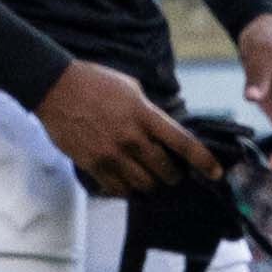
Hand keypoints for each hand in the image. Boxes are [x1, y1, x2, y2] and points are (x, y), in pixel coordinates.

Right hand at [40, 61, 216, 192]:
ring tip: (148, 177)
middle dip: (173, 175)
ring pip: (144, 184)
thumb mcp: (130, 87)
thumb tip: (162, 129)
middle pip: (165, 170)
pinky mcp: (93, 164)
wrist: (56, 88)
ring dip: (150, 183)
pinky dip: (126, 189)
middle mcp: (131, 137)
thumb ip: (148, 111)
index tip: (215, 172)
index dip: (203, 160)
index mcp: (144, 114)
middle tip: (171, 173)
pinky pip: (118, 189)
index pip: (182, 142)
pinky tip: (125, 179)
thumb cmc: (94, 82)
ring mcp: (111, 153)